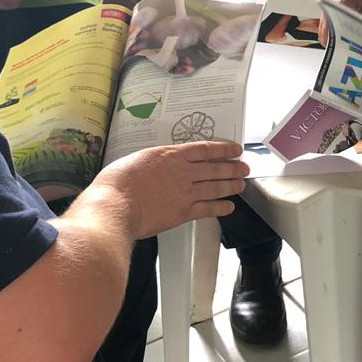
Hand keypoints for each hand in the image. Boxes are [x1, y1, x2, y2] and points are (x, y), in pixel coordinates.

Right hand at [84, 140, 247, 238]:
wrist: (116, 205)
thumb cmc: (117, 182)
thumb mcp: (135, 160)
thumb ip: (152, 162)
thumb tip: (155, 165)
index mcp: (170, 155)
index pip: (204, 149)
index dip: (223, 149)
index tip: (235, 149)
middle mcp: (183, 171)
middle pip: (215, 168)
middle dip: (232, 168)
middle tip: (244, 168)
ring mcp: (185, 192)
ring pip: (215, 187)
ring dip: (230, 186)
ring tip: (241, 185)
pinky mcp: (183, 212)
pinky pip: (208, 209)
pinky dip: (220, 207)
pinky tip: (229, 207)